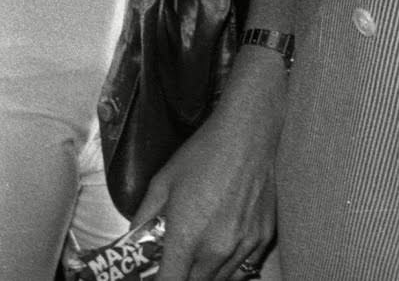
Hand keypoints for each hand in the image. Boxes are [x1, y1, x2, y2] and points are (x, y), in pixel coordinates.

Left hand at [136, 57, 284, 280]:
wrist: (249, 132)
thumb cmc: (204, 153)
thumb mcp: (163, 182)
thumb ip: (144, 218)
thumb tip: (134, 241)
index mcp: (187, 237)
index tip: (156, 277)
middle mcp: (217, 249)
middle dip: (181, 277)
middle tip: (174, 262)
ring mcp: (244, 245)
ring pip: (220, 280)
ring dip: (205, 274)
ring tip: (196, 257)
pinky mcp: (263, 237)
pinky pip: (244, 268)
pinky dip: (230, 267)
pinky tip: (221, 251)